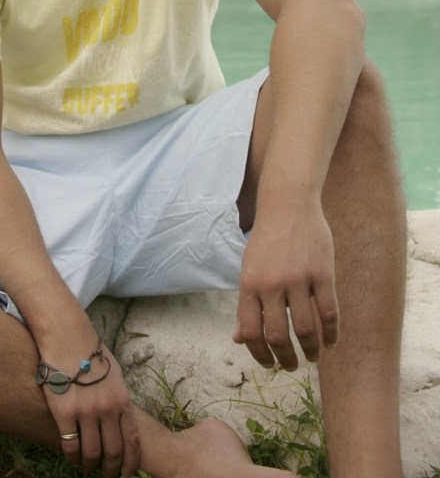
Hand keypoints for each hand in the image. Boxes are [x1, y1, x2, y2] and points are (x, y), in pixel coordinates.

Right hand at [43, 345, 140, 476]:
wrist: (68, 339)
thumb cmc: (91, 355)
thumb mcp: (115, 375)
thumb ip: (120, 399)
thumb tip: (123, 420)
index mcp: (123, 400)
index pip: (132, 442)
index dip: (130, 463)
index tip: (126, 474)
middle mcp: (107, 409)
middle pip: (113, 452)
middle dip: (111, 470)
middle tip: (107, 476)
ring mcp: (86, 412)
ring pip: (91, 453)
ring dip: (90, 466)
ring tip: (87, 467)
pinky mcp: (64, 413)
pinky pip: (70, 445)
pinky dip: (72, 457)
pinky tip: (72, 457)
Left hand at [233, 200, 338, 369]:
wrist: (288, 205)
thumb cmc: (266, 241)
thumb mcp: (249, 270)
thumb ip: (245, 306)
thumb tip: (239, 340)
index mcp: (250, 284)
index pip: (252, 332)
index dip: (260, 354)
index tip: (269, 365)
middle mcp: (272, 284)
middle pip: (279, 335)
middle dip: (285, 359)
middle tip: (290, 366)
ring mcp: (299, 279)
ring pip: (306, 328)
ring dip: (310, 350)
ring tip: (311, 357)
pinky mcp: (323, 273)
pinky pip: (330, 312)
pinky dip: (332, 333)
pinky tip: (330, 342)